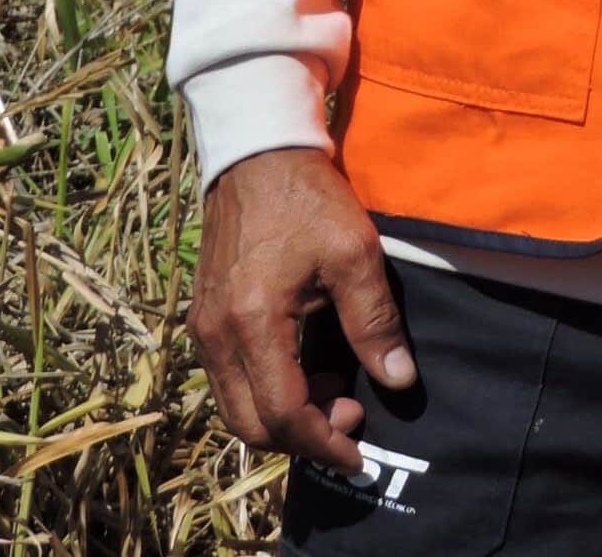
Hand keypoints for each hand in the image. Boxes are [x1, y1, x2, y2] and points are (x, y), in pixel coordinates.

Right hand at [189, 147, 416, 473]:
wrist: (257, 150)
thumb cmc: (307, 196)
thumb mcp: (354, 252)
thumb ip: (374, 322)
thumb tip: (398, 381)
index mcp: (252, 322)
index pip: (283, 414)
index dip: (324, 442)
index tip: (359, 451)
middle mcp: (216, 334)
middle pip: (251, 424)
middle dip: (303, 435)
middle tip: (350, 411)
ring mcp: (203, 326)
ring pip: (235, 406)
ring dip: (282, 414)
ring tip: (330, 383)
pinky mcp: (203, 315)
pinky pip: (227, 378)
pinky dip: (264, 389)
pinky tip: (301, 362)